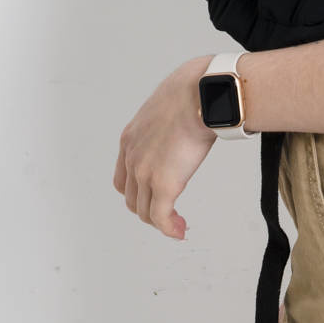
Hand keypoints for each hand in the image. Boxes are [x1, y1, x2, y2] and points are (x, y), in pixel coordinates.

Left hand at [113, 55, 216, 238]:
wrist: (200, 93)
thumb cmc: (193, 91)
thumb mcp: (168, 106)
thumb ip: (169, 121)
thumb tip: (189, 118)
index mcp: (130, 138)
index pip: (124, 178)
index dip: (138, 193)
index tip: (153, 197)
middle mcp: (132, 157)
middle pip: (132, 198)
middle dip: (149, 210)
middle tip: (168, 215)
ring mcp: (145, 173)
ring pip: (145, 211)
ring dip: (161, 222)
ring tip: (177, 225)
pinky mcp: (163, 184)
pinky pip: (161, 216)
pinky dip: (169, 228)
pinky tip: (179, 231)